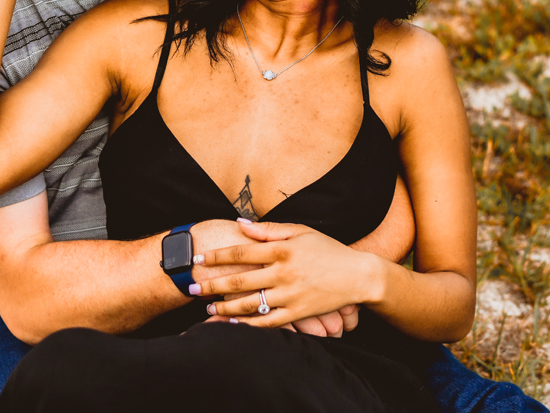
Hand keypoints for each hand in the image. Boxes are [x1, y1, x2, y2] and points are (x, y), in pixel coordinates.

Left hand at [191, 220, 382, 328]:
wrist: (358, 275)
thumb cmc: (328, 249)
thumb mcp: (301, 231)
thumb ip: (269, 229)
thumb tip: (240, 223)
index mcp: (282, 249)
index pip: (242, 252)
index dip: (217, 256)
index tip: (199, 259)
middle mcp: (284, 272)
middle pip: (239, 280)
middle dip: (212, 285)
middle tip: (192, 288)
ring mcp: (291, 295)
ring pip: (250, 304)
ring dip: (225, 308)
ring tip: (208, 308)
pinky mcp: (298, 313)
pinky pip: (268, 322)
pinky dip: (247, 325)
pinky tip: (231, 325)